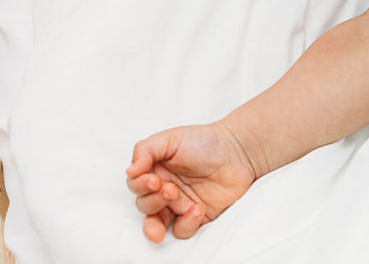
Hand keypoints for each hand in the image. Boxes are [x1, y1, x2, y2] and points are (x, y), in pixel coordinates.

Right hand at [125, 121, 258, 242]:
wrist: (238, 151)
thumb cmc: (204, 142)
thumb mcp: (171, 139)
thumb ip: (146, 150)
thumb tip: (130, 171)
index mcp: (155, 170)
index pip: (135, 185)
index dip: (140, 186)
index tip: (153, 180)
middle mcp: (164, 189)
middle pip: (144, 205)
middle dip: (153, 201)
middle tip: (170, 190)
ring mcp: (179, 204)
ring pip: (156, 224)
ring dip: (161, 219)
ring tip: (179, 200)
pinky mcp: (196, 216)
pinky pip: (182, 230)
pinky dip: (186, 223)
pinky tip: (197, 209)